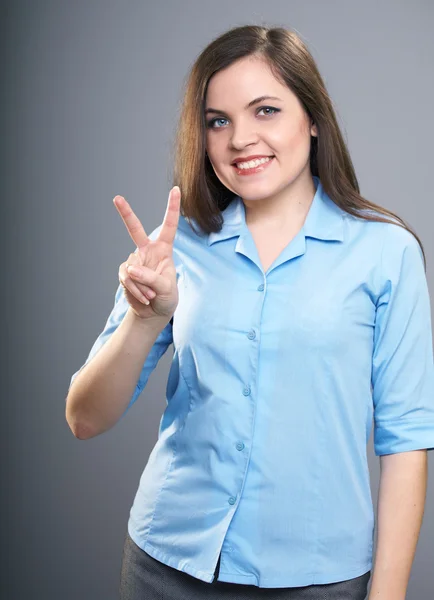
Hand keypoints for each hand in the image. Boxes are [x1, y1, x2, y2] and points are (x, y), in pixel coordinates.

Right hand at [113, 186, 180, 320]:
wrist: (153, 312)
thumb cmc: (166, 297)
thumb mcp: (166, 289)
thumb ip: (150, 278)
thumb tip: (130, 268)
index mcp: (164, 249)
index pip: (169, 226)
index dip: (172, 208)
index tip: (176, 189)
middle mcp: (148, 251)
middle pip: (135, 229)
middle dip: (125, 213)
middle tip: (116, 198)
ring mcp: (134, 261)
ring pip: (133, 269)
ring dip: (142, 286)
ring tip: (151, 296)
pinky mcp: (125, 272)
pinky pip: (126, 278)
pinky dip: (135, 290)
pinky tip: (143, 298)